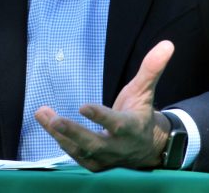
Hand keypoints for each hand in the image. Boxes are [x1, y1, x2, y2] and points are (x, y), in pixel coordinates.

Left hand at [35, 40, 174, 170]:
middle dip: (74, 132)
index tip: (83, 106)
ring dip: (60, 134)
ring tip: (42, 113)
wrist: (147, 147)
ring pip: (80, 150)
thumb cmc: (140, 113)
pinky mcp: (95, 164)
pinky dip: (61, 141)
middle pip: (95, 144)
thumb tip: (167, 44)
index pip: (117, 124)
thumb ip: (151, 69)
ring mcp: (106, 159)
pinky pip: (76, 155)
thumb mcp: (145, 91)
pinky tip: (47, 124)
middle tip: (55, 120)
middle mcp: (119, 147)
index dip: (101, 117)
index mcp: (132, 128)